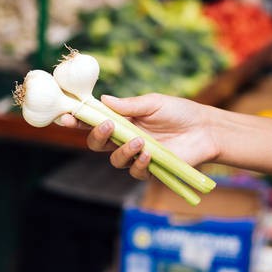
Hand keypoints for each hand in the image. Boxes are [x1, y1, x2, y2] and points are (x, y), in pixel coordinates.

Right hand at [59, 94, 218, 179]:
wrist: (205, 130)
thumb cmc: (180, 112)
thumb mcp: (154, 103)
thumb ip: (129, 105)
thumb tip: (104, 100)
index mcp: (123, 120)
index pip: (94, 121)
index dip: (78, 120)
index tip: (66, 116)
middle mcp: (125, 139)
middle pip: (97, 144)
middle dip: (95, 136)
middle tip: (106, 127)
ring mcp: (137, 155)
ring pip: (115, 160)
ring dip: (123, 151)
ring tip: (139, 141)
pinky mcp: (151, 169)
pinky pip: (136, 171)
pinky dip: (139, 162)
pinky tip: (149, 153)